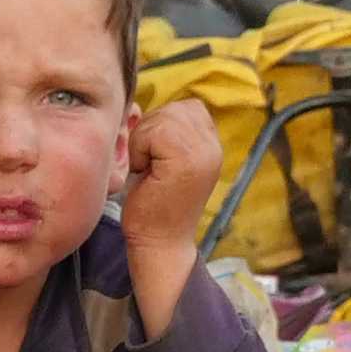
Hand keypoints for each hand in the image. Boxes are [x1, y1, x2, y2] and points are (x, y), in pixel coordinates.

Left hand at [119, 96, 223, 266]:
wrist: (158, 244)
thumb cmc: (153, 206)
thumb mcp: (164, 161)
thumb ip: (166, 134)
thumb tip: (137, 108)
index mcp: (211, 146)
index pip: (188, 107)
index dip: (163, 125)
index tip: (157, 157)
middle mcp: (213, 147)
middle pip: (175, 108)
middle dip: (151, 131)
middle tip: (149, 165)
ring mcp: (203, 153)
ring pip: (164, 118)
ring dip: (145, 141)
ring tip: (148, 170)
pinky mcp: (186, 161)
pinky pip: (154, 131)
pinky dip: (140, 149)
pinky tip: (144, 173)